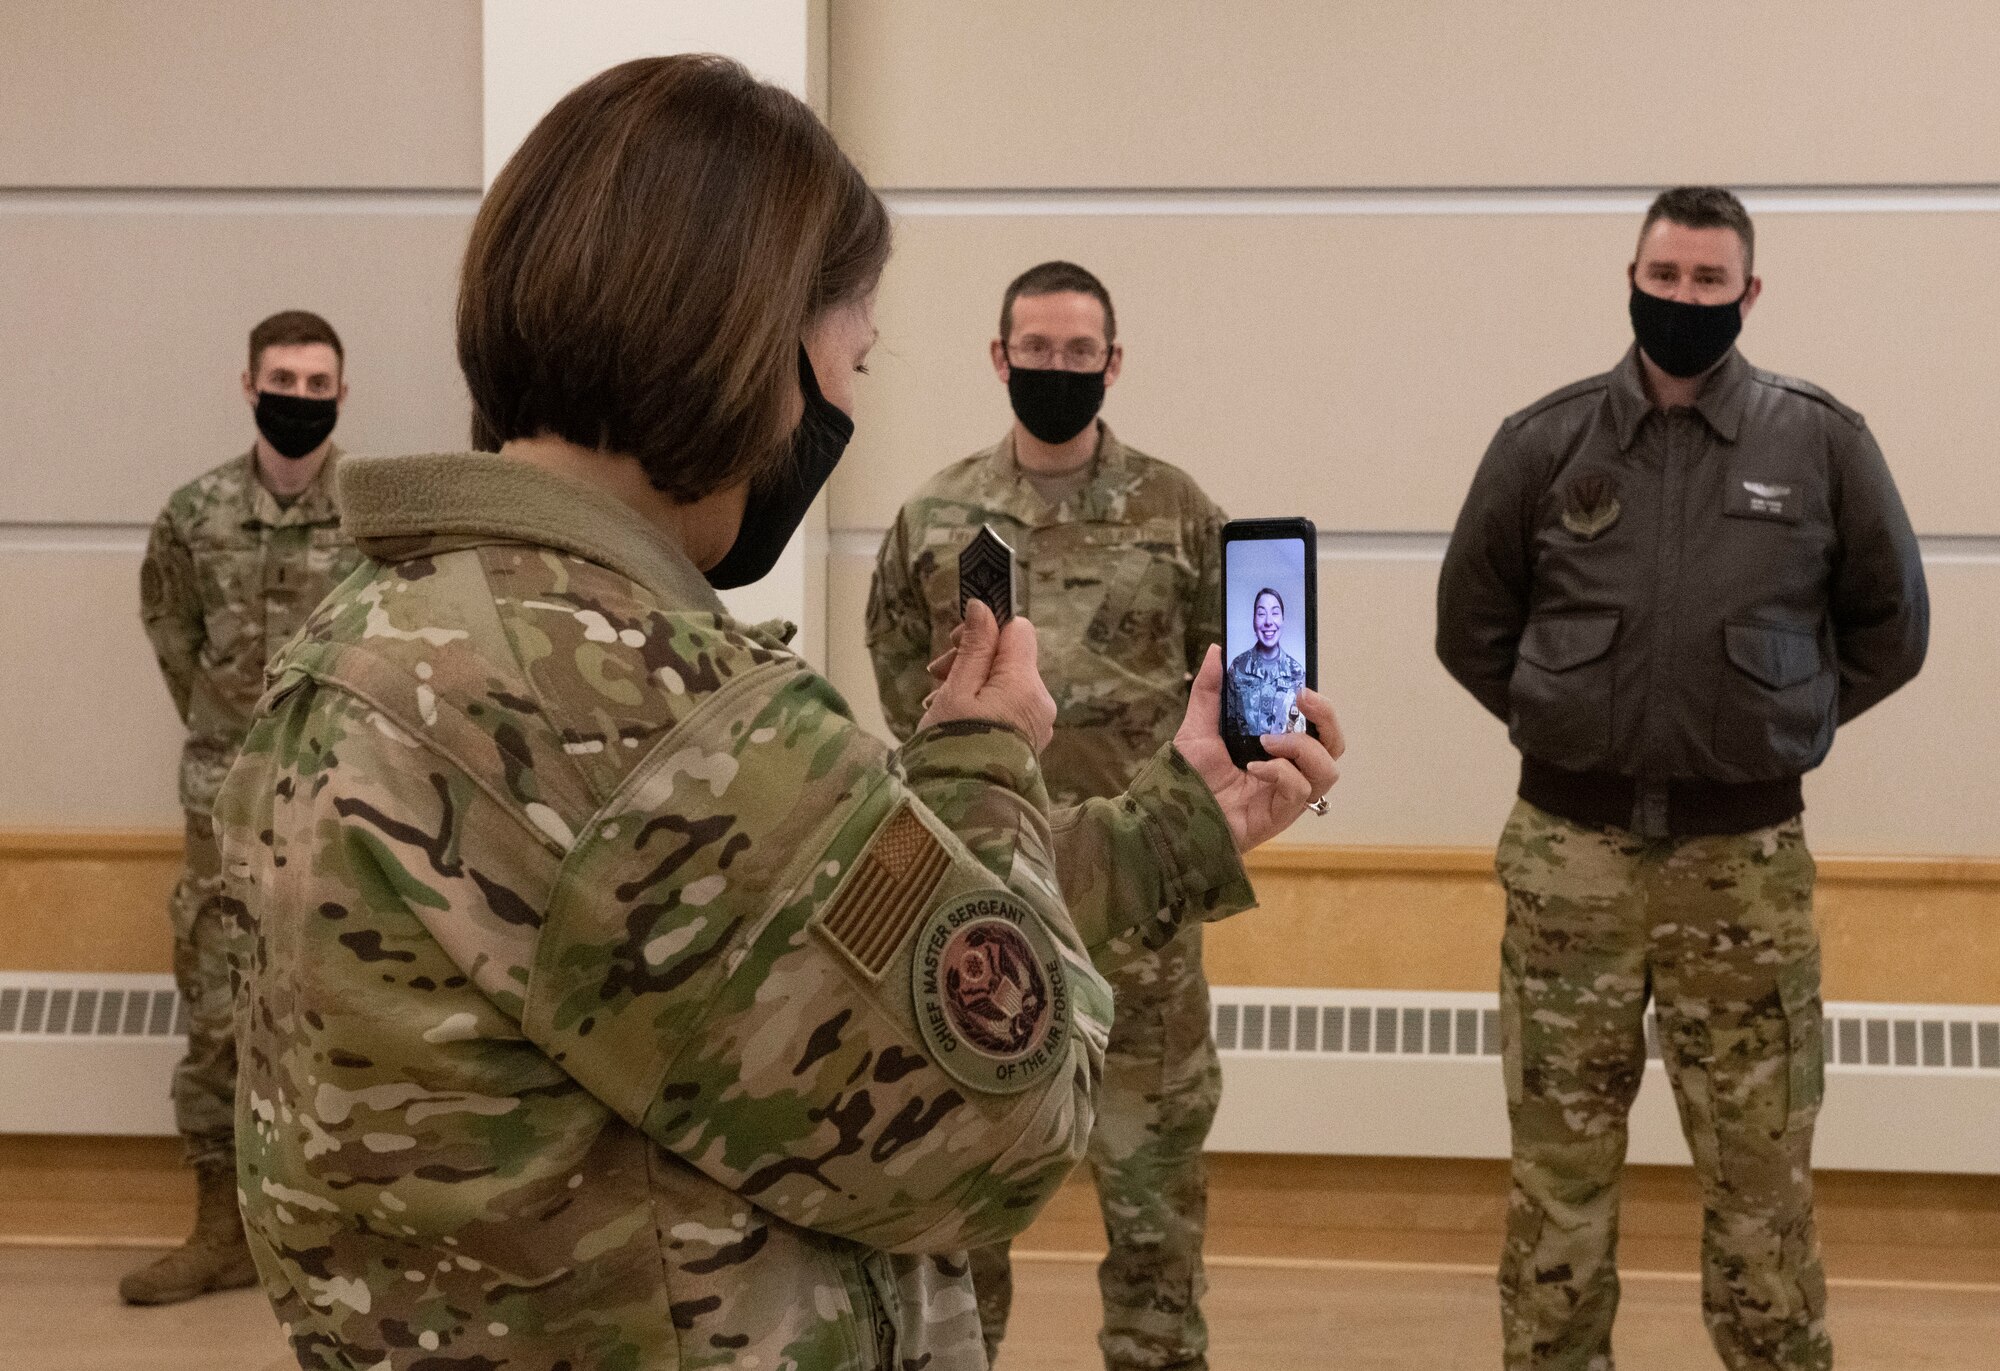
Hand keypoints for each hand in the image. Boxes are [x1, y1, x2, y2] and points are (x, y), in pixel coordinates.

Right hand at [917, 600, 1056, 752]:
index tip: (955, 642)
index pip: (1019, 629)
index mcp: (1024, 683)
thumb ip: (974, 647)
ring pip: (1007, 682)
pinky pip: (1009, 706)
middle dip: (973, 657)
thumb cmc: (954, 746)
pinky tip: (955, 716)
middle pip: (1011, 657)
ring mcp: (1037, 722)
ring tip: (937, 699)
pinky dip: (984, 703)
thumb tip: (984, 607)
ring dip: (974, 681)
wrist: (963, 805)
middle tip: (936, 673)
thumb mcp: (957, 690)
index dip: (987, 628)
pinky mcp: (1029, 739)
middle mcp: (1040, 700)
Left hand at [1172, 646, 1342, 852]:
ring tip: (1267, 741)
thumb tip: (1217, 650)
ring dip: (1302, 747)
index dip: (1319, 704)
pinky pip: (1301, 789)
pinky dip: (1282, 773)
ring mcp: (1290, 793)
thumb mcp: (1197, 727)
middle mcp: (1291, 768)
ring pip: (1327, 768)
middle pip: (1334, 743)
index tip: (1301, 685)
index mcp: (1278, 746)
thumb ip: (1210, 691)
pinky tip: (1255, 768)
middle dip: (1326, 717)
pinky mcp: (1283, 814)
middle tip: (1300, 698)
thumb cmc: (1190, 777)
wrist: (1175, 816)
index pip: (1316, 723)